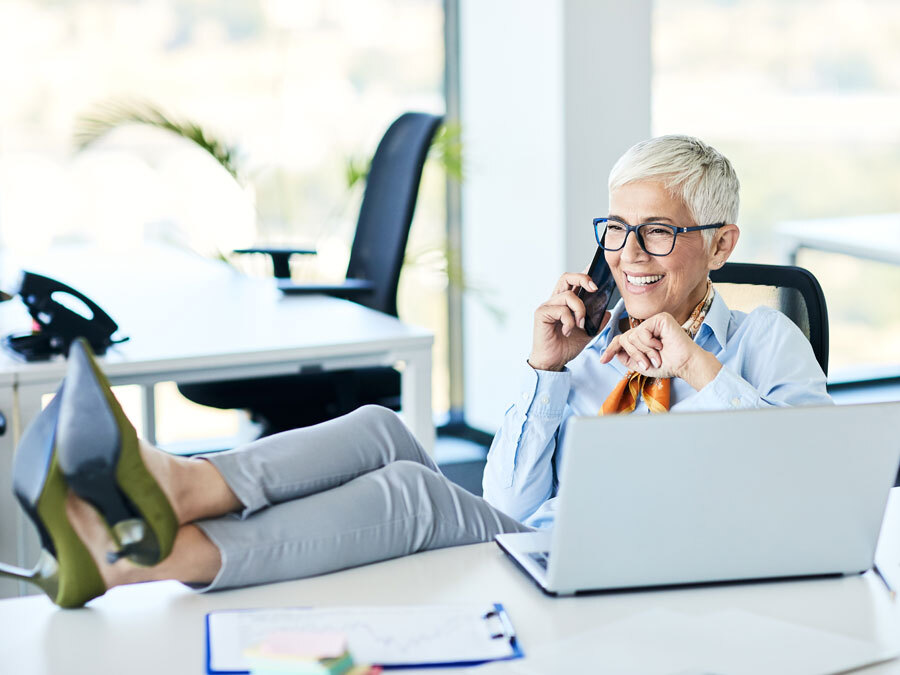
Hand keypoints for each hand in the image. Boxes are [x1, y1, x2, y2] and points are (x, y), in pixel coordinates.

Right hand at [528, 273, 607, 371]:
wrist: (553, 362)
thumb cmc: (565, 347)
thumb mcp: (588, 333)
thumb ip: (597, 321)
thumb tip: (607, 311)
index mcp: (564, 303)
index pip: (573, 282)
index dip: (584, 274)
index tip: (598, 274)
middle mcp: (554, 301)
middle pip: (566, 277)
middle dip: (583, 278)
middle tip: (594, 289)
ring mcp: (547, 306)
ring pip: (568, 296)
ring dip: (580, 310)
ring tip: (581, 325)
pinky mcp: (541, 314)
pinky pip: (561, 310)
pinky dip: (569, 322)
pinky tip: (567, 332)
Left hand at [599, 312, 721, 389]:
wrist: (684, 365)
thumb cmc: (667, 365)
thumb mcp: (641, 364)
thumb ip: (627, 357)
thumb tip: (615, 350)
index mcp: (642, 338)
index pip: (621, 340)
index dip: (611, 349)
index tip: (603, 361)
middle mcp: (646, 328)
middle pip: (625, 339)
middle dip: (634, 354)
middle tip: (647, 363)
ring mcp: (653, 322)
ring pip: (632, 336)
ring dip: (644, 351)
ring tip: (657, 356)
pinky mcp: (660, 318)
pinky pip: (642, 331)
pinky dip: (649, 342)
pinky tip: (661, 345)